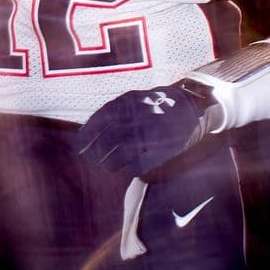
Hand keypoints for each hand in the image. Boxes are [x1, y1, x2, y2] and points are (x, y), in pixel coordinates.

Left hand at [75, 82, 206, 177]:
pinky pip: (139, 166)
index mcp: (130, 103)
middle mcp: (140, 117)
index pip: (101, 120)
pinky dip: (129, 170)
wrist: (190, 106)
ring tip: (108, 166)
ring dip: (110, 164)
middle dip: (96, 153)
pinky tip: (128, 169)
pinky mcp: (164, 150)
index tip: (79, 146)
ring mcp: (152, 134)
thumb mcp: (132, 99)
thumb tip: (85, 132)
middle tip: (91, 159)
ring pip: (121, 155)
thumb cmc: (154, 105)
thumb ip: (112, 112)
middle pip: (109, 140)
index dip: (87, 135)